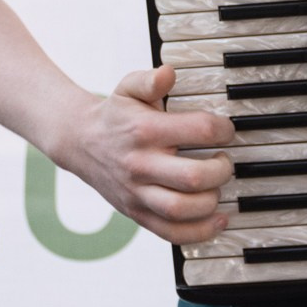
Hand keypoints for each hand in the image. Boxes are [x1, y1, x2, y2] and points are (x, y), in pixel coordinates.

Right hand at [50, 65, 235, 244]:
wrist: (80, 143)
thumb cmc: (114, 115)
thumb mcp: (128, 87)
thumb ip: (150, 80)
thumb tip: (168, 73)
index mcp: (145, 131)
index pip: (199, 131)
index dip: (223, 129)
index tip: (227, 130)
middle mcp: (141, 165)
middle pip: (193, 177)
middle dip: (222, 169)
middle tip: (225, 160)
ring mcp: (138, 193)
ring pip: (182, 209)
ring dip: (212, 200)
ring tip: (219, 186)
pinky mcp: (137, 214)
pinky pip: (171, 232)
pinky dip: (200, 232)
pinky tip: (218, 219)